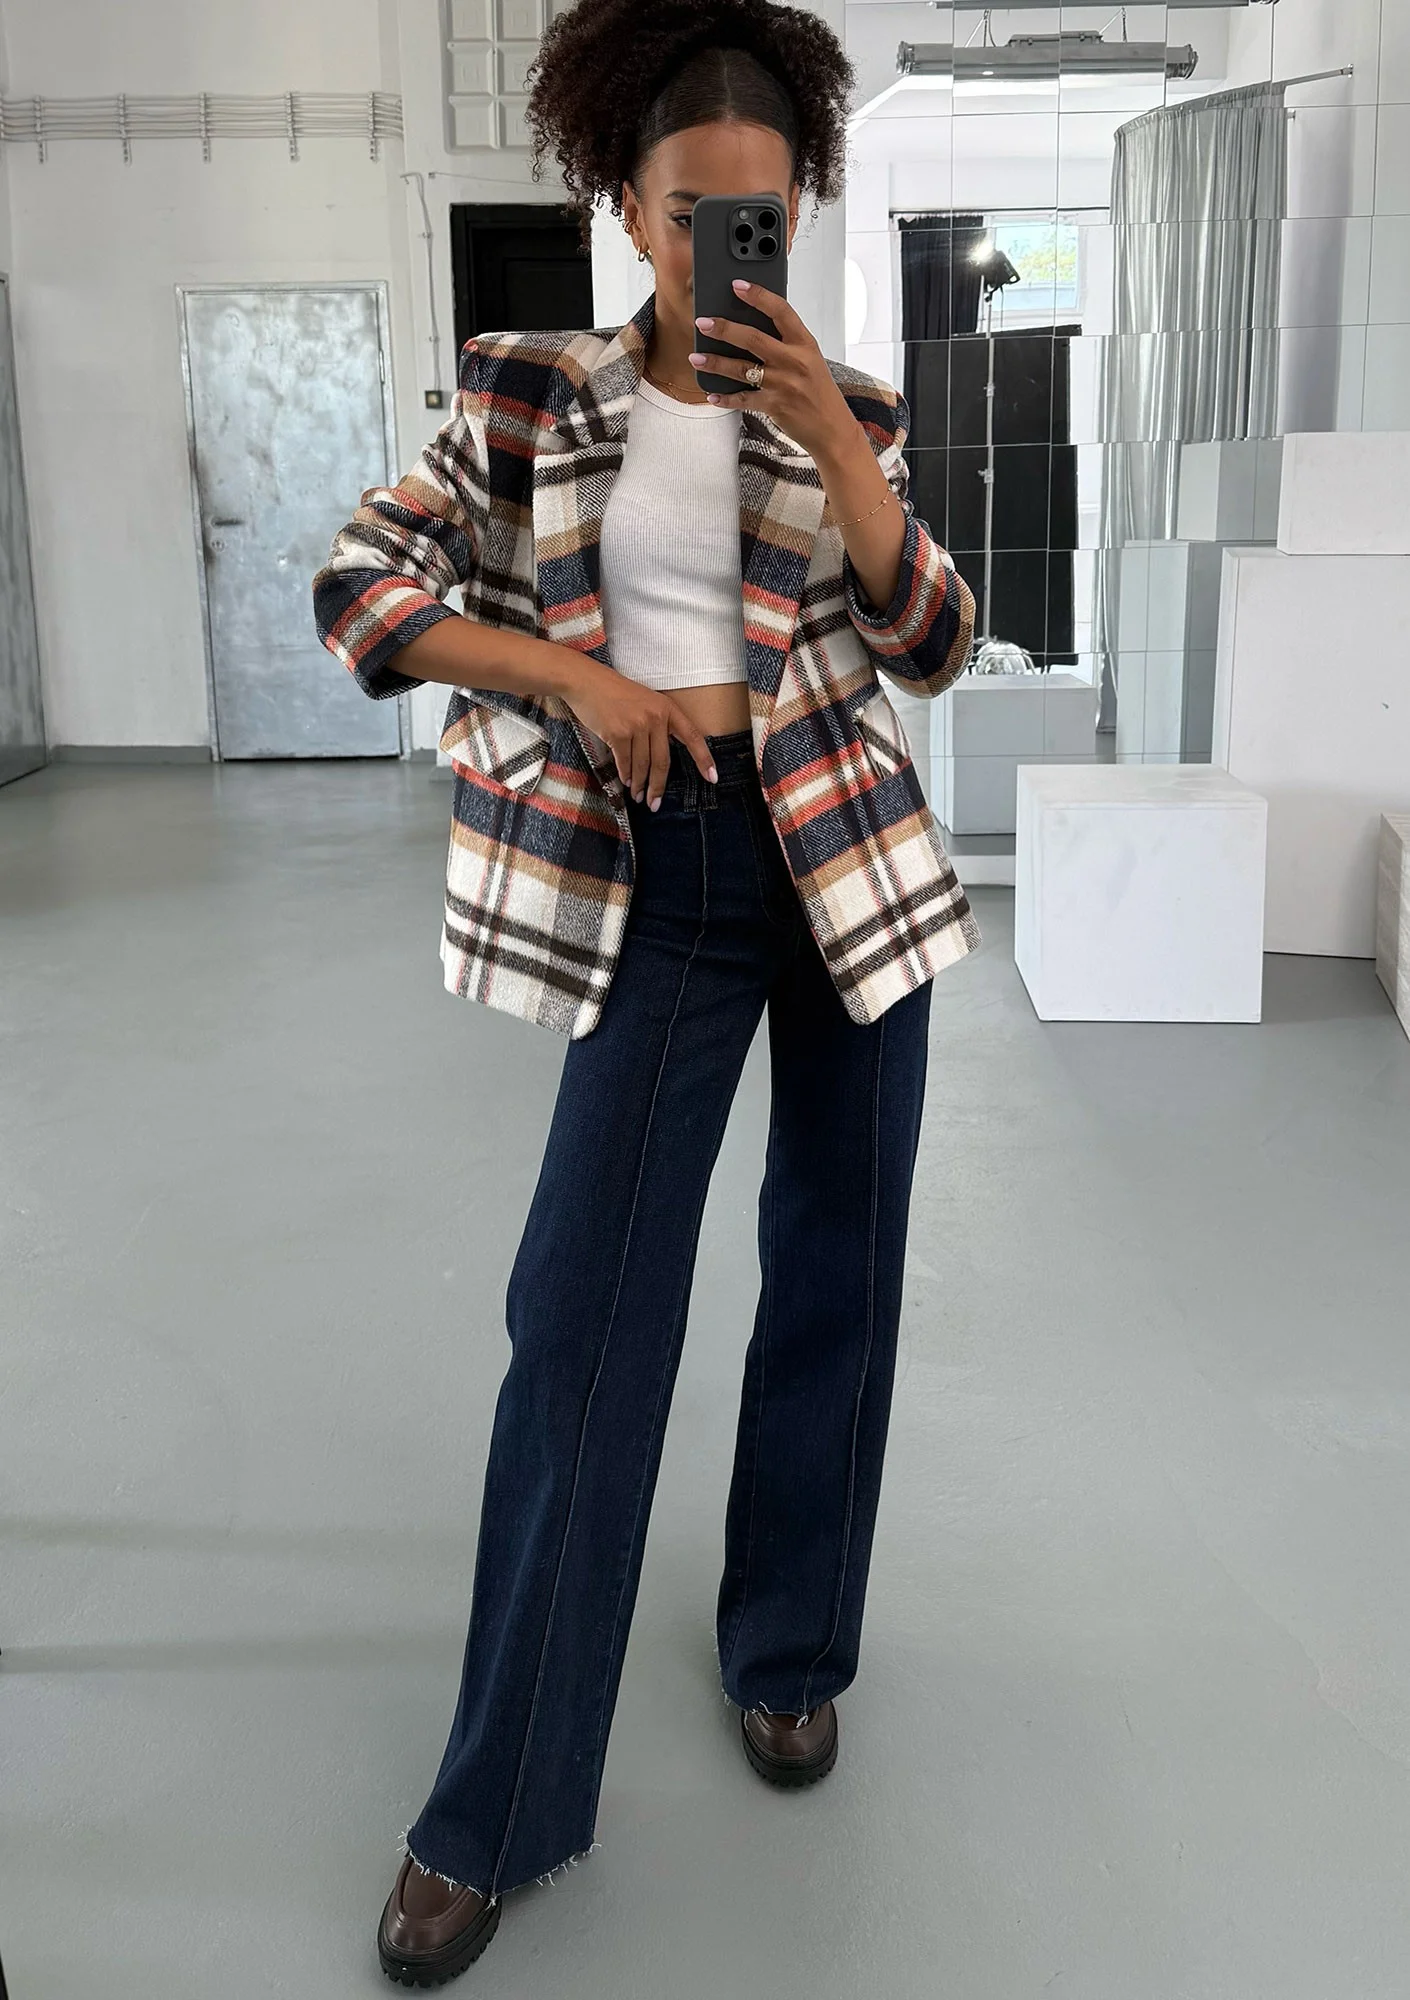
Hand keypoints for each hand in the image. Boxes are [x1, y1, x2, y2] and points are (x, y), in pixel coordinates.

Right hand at [561, 663, 717, 808]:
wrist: (586, 682)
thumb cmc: (614, 693)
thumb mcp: (645, 701)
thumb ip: (657, 724)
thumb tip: (660, 760)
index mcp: (667, 708)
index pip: (692, 737)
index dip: (704, 760)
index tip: (712, 778)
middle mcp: (656, 717)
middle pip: (663, 761)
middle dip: (658, 787)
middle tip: (655, 804)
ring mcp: (637, 725)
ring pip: (642, 765)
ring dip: (639, 784)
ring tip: (638, 795)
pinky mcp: (618, 733)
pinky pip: (625, 762)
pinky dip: (625, 775)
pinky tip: (626, 782)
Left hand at [688, 280, 855, 461]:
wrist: (833, 428)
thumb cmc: (819, 392)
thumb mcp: (810, 360)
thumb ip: (787, 343)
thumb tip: (752, 328)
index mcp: (804, 343)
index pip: (781, 311)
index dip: (758, 295)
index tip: (738, 285)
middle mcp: (794, 361)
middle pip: (753, 338)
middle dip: (724, 329)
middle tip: (703, 323)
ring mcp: (784, 384)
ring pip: (742, 368)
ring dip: (715, 363)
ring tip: (696, 358)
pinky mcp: (775, 405)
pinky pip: (743, 400)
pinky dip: (725, 398)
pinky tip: (712, 394)